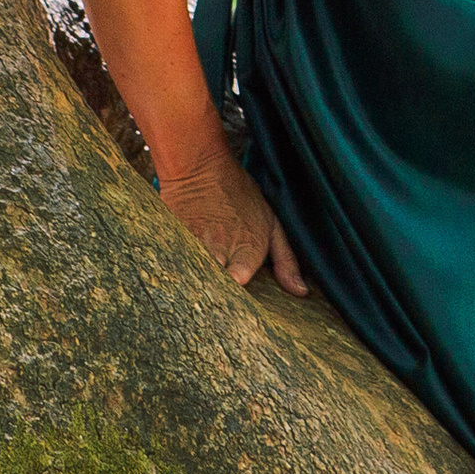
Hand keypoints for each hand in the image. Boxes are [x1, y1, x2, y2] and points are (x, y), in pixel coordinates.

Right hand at [160, 146, 308, 294]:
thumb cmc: (240, 197)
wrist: (201, 168)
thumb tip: (301, 292)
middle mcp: (221, 250)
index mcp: (248, 250)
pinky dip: (176, 274)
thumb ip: (286, 261)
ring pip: (193, 279)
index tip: (237, 302)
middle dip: (214, 298)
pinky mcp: (173, 241)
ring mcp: (194, 246)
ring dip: (195, 286)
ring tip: (197, 294)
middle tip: (215, 305)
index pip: (240, 285)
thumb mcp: (271, 224)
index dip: (237, 299)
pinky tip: (179, 277)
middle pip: (215, 288)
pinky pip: (173, 266)